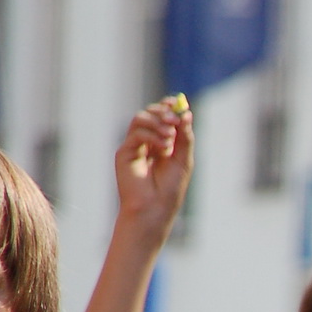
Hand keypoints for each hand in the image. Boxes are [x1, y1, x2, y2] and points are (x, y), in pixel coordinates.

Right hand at [112, 98, 192, 236]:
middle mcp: (146, 142)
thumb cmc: (170, 189)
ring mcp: (134, 146)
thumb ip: (185, 137)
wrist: (155, 208)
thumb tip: (186, 113)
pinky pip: (136, 133)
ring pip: (140, 119)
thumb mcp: (183, 160)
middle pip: (150, 114)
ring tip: (169, 139)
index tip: (177, 103)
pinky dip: (152, 136)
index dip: (168, 107)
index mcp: (161, 143)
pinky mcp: (124, 152)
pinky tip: (163, 149)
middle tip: (173, 119)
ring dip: (157, 123)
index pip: (162, 117)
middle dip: (162, 112)